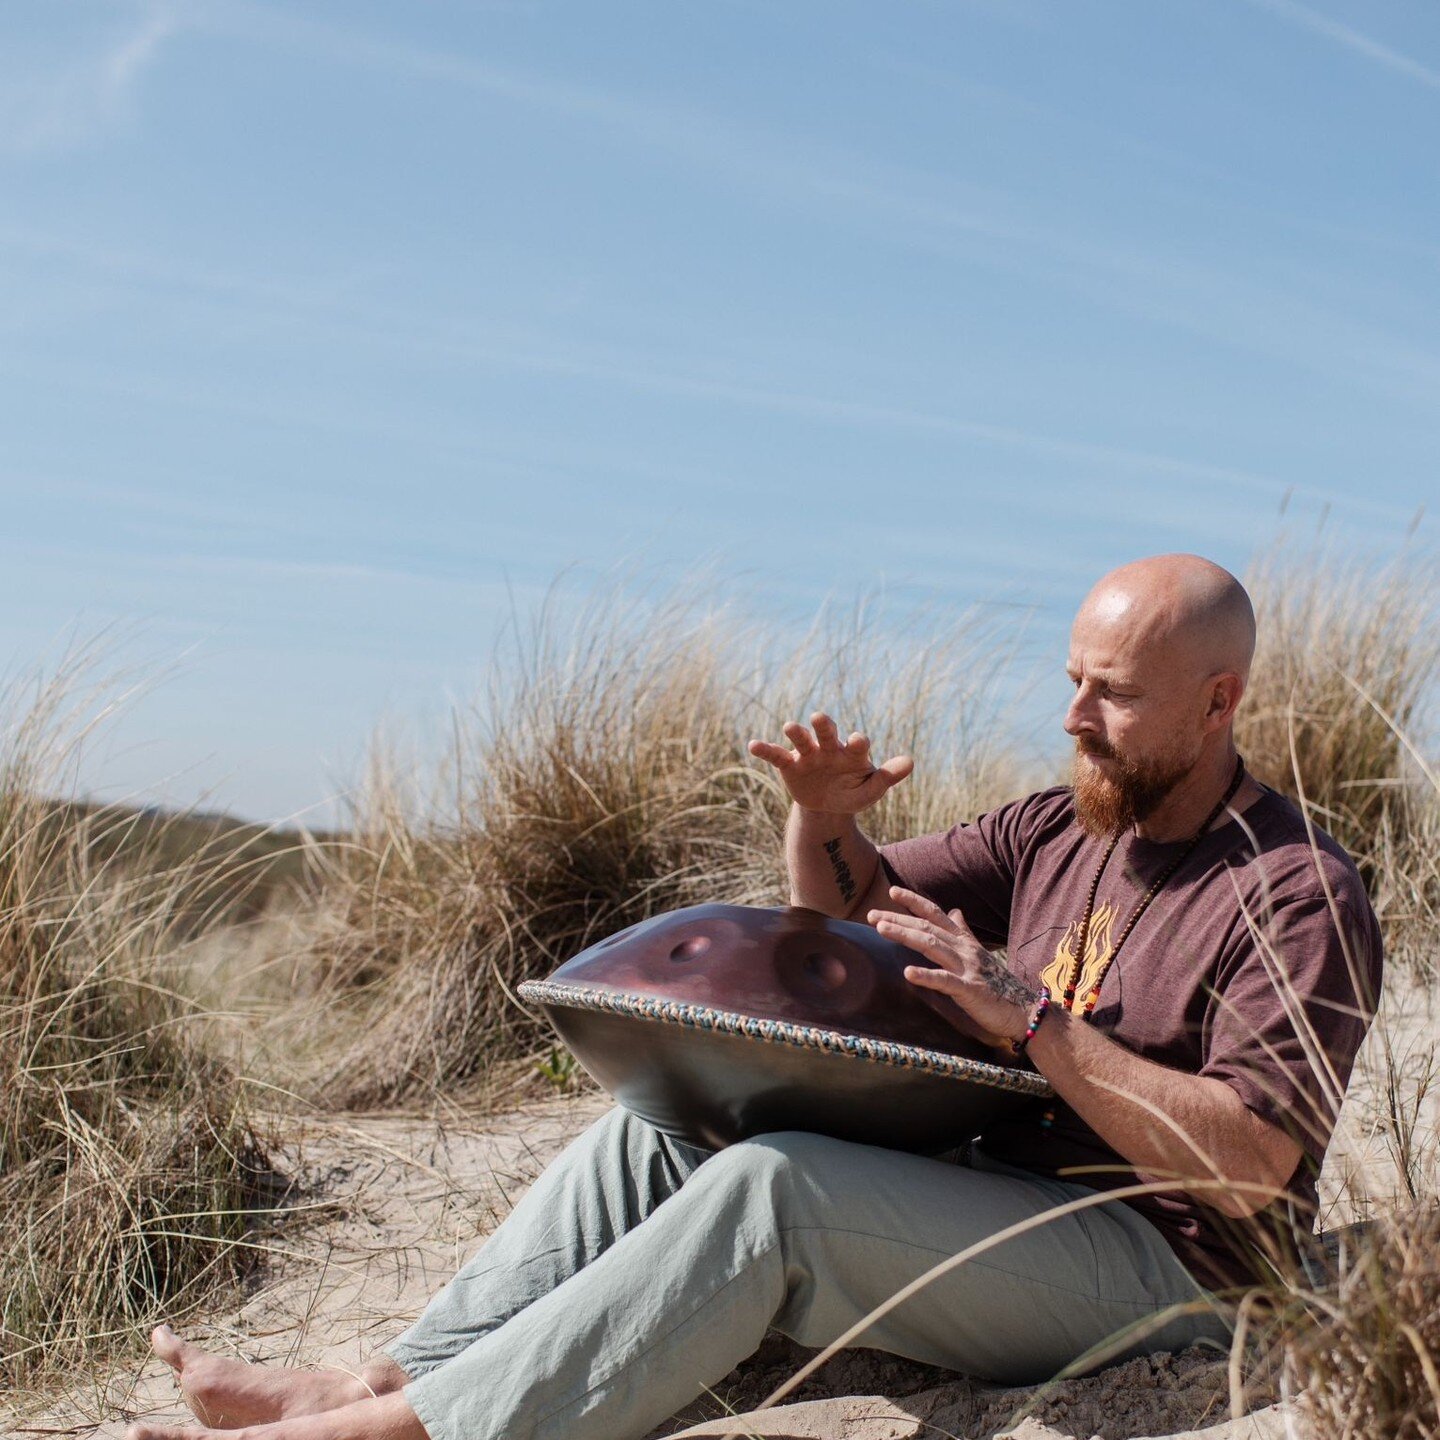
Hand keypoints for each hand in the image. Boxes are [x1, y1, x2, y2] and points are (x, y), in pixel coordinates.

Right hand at [747, 711, 912, 814]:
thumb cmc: (853, 792)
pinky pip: (776, 756)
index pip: (857, 744)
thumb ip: (888, 776)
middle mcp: (829, 748)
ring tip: (790, 727)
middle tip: (819, 717)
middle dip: (823, 725)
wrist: (829, 806)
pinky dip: (765, 750)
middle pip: (827, 732)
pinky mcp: (790, 765)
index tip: (858, 741)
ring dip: (796, 733)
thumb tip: (910, 762)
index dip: (857, 742)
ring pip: (802, 740)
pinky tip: (752, 745)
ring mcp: (808, 755)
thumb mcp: (871, 790)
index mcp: (852, 753)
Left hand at [870, 886, 1035, 1050]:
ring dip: (905, 935)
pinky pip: (945, 981)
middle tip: (871, 914)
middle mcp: (963, 949)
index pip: (936, 914)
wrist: (1023, 1009)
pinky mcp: (970, 990)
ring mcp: (967, 968)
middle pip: (927, 928)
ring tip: (881, 929)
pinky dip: (926, 976)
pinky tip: (907, 973)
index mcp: (963, 941)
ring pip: (932, 946)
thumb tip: (955, 911)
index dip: (914, 902)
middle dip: (898, 919)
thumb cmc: (996, 983)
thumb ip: (963, 931)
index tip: (893, 891)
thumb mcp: (977, 952)